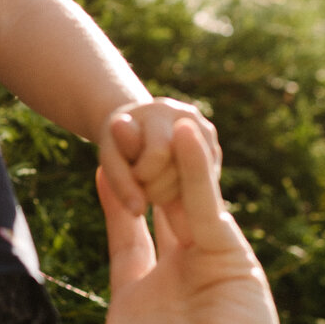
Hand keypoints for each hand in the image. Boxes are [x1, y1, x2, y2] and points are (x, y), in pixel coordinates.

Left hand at [0, 121, 284, 323]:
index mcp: (143, 305)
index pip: (127, 239)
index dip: (112, 200)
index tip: (99, 163)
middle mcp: (179, 282)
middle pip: (158, 207)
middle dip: (139, 167)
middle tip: (117, 124)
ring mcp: (209, 268)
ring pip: (184, 197)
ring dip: (164, 157)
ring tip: (138, 116)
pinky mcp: (232, 259)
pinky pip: (209, 202)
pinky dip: (196, 167)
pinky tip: (180, 130)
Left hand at [98, 94, 220, 212]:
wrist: (140, 126)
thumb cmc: (121, 143)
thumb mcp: (111, 157)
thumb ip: (120, 182)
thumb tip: (138, 211)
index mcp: (159, 112)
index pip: (158, 153)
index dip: (142, 174)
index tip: (132, 174)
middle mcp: (189, 118)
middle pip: (179, 170)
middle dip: (156, 187)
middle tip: (142, 183)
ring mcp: (206, 135)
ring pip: (195, 181)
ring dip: (170, 194)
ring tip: (154, 181)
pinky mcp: (214, 152)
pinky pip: (203, 186)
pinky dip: (183, 193)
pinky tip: (169, 184)